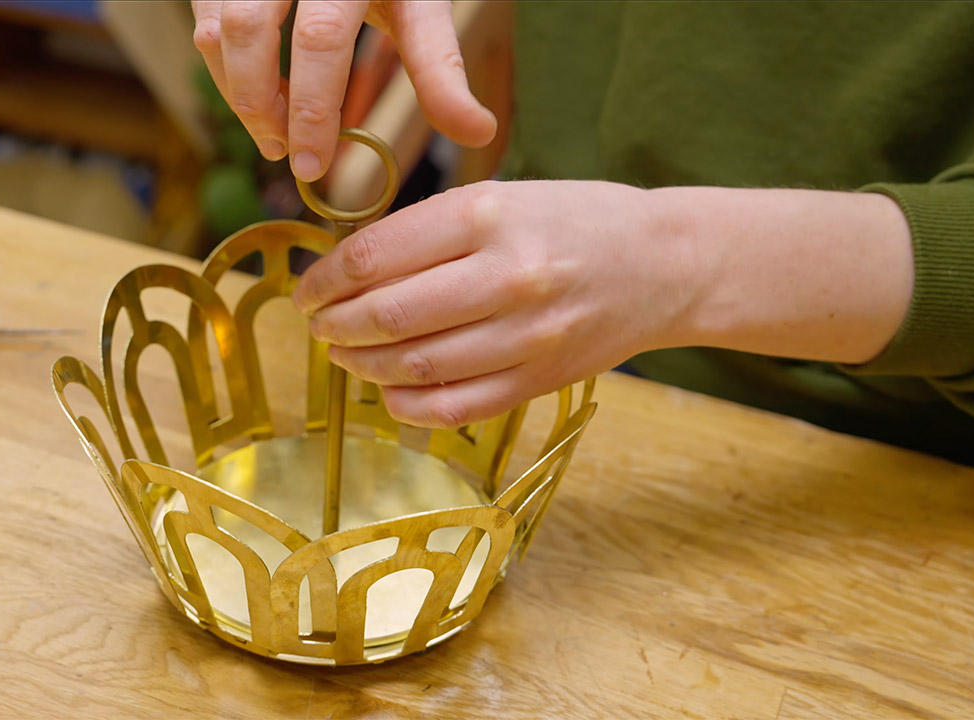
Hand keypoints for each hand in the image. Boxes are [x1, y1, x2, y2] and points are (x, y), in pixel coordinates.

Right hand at [191, 1, 496, 180]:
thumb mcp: (422, 8)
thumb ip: (441, 70)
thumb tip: (480, 133)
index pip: (322, 37)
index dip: (312, 109)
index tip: (312, 168)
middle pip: (251, 30)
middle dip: (262, 104)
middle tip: (287, 157)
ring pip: (217, 29)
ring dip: (239, 91)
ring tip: (274, 131)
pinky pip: (202, 21)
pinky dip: (224, 68)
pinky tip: (257, 93)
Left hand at [292, 181, 913, 427]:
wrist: (664, 263)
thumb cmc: (574, 221)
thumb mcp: (501, 197)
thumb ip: (429, 231)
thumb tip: (347, 271)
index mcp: (487, 216)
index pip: (375, 255)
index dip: (326, 279)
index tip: (309, 291)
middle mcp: (505, 276)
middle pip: (387, 315)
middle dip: (336, 326)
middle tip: (319, 327)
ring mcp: (525, 335)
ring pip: (414, 366)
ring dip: (364, 366)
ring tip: (346, 356)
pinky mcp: (539, 378)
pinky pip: (455, 407)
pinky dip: (408, 406)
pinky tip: (389, 392)